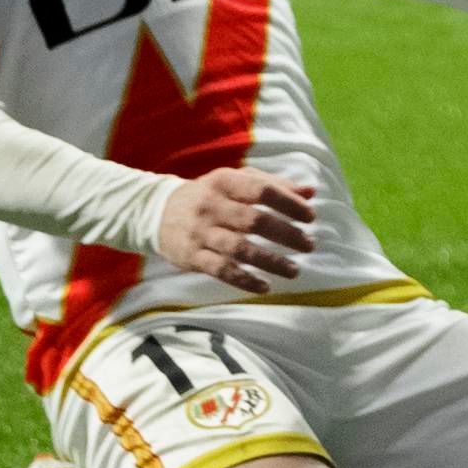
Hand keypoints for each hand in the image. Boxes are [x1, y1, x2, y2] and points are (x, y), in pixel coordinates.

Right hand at [155, 163, 317, 290]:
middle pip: (254, 221)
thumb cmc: (209, 195)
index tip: (310, 217)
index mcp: (223, 182)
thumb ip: (273, 184)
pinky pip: (221, 270)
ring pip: (239, 249)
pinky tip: (265, 286)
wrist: (156, 212)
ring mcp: (200, 233)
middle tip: (309, 245)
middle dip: (286, 234)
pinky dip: (244, 280)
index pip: (262, 191)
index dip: (289, 203)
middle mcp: (211, 207)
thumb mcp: (235, 181)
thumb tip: (311, 191)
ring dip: (270, 261)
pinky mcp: (192, 257)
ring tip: (295, 270)